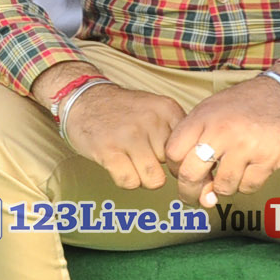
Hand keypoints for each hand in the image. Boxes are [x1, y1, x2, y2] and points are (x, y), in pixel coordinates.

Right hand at [59, 83, 186, 191]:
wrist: (82, 97)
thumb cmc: (121, 110)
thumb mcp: (154, 109)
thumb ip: (174, 131)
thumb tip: (197, 165)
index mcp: (167, 110)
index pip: (190, 150)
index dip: (180, 161)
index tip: (169, 162)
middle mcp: (151, 121)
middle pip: (172, 168)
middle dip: (160, 168)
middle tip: (144, 158)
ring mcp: (129, 136)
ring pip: (154, 180)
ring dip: (143, 178)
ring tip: (132, 164)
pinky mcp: (108, 151)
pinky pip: (130, 182)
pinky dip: (126, 180)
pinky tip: (119, 167)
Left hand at [165, 77, 279, 207]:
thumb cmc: (247, 104)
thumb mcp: (212, 109)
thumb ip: (196, 138)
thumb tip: (188, 177)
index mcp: (203, 118)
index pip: (173, 153)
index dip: (175, 169)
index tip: (182, 174)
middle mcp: (221, 132)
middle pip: (191, 174)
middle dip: (190, 191)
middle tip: (194, 197)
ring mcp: (245, 147)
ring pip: (221, 186)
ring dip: (223, 188)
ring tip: (228, 176)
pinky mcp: (268, 159)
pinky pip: (247, 187)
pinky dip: (246, 185)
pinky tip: (248, 172)